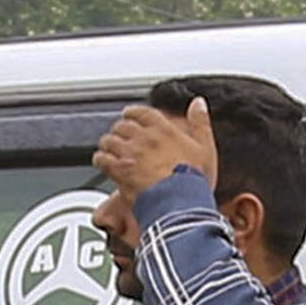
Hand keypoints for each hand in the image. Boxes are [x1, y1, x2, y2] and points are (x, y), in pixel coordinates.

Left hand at [93, 95, 217, 210]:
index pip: (143, 113)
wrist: (179, 202)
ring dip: (108, 144)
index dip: (134, 113)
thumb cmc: (193, 179)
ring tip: (110, 148)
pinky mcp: (119, 170)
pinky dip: (100, 159)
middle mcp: (144, 138)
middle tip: (121, 135)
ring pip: (110, 140)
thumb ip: (200, 122)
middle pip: (123, 126)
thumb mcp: (205, 147)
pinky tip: (102, 162)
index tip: (130, 115)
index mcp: (164, 130)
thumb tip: (198, 103)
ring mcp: (130, 153)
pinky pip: (102, 159)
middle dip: (120, 130)